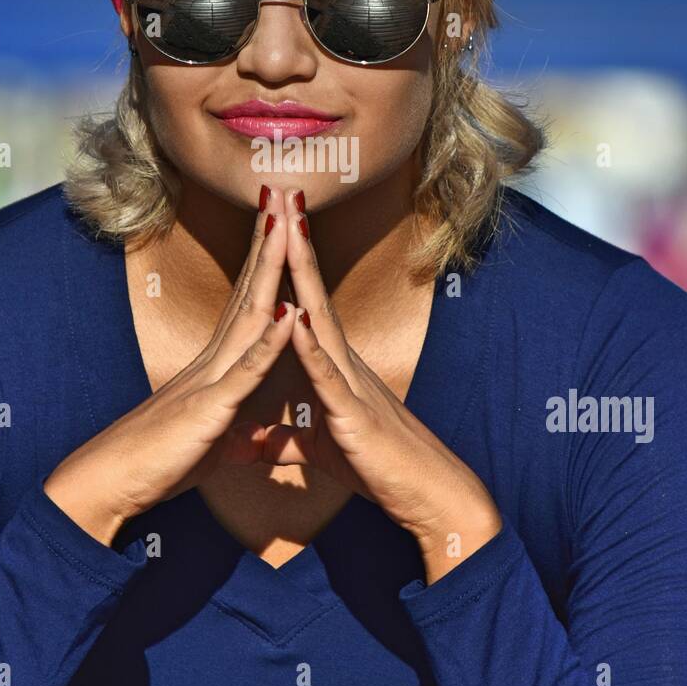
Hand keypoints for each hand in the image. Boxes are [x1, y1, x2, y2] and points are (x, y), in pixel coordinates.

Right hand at [43, 186, 299, 539]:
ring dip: (271, 269)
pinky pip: (245, 372)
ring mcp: (212, 378)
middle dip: (271, 240)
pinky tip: (287, 315)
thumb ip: (238, 428)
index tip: (284, 217)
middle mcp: (214, 358)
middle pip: (251, 288)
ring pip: (249, 314)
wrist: (114, 483)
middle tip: (284, 190)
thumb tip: (259, 433)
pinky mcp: (210, 408)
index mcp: (219, 363)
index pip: (250, 298)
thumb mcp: (213, 441)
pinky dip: (268, 343)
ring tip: (287, 225)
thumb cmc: (162, 461)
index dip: (268, 258)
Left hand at [263, 188, 503, 580]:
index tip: (271, 217)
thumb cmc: (379, 469)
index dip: (286, 260)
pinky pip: (327, 374)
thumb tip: (259, 443)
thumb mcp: (321, 452)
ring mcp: (351, 381)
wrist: (427, 495)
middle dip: (294, 241)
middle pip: (311, 290)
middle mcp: (344, 361)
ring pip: (319, 316)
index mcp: (334, 366)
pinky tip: (294, 317)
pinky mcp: (353, 412)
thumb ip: (289, 442)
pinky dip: (309, 345)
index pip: (304, 301)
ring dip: (302, 272)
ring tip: (287, 227)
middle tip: (280, 191)